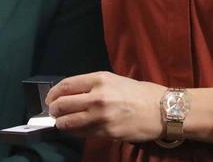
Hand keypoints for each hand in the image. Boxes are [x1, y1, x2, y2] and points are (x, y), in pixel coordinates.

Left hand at [46, 72, 164, 140]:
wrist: (162, 111)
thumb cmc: (139, 93)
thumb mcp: (113, 80)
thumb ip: (91, 85)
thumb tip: (70, 93)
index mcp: (99, 79)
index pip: (65, 86)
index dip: (53, 94)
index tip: (50, 99)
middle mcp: (97, 97)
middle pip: (62, 104)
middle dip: (54, 110)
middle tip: (53, 112)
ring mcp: (101, 116)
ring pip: (68, 122)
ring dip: (61, 123)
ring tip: (62, 122)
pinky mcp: (106, 132)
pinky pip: (82, 133)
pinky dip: (75, 132)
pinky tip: (76, 129)